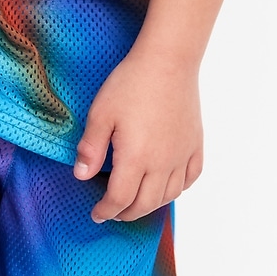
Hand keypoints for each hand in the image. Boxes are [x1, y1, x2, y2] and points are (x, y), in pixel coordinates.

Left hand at [73, 49, 202, 221]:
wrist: (168, 62)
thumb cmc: (131, 84)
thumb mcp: (100, 114)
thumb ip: (91, 148)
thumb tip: (81, 176)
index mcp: (136, 158)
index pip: (120, 199)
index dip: (106, 211)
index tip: (97, 214)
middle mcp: (162, 163)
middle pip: (145, 204)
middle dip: (126, 213)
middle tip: (113, 212)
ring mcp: (182, 155)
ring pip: (169, 195)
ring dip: (151, 205)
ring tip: (136, 203)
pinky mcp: (195, 144)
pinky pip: (191, 177)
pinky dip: (178, 189)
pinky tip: (168, 187)